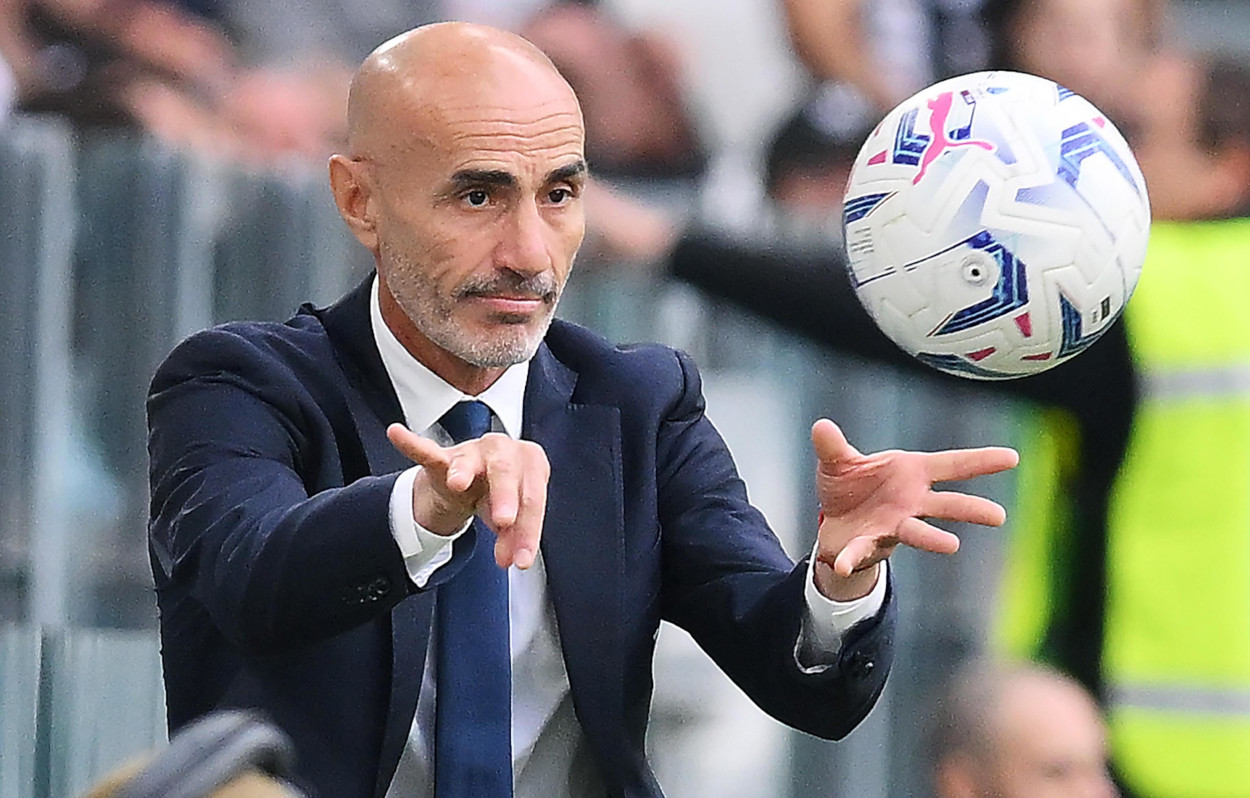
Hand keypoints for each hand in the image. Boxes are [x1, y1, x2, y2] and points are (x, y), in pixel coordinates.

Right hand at [387, 424, 549, 568]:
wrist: (470, 480)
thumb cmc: (496, 493)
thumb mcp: (508, 518)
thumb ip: (512, 538)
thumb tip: (512, 559)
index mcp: (530, 464)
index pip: (532, 496)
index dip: (529, 529)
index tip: (521, 558)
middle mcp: (503, 451)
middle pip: (507, 471)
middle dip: (506, 496)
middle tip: (505, 521)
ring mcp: (471, 453)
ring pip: (470, 460)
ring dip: (464, 472)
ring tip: (458, 483)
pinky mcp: (442, 457)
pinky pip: (426, 451)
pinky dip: (411, 444)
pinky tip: (397, 434)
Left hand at [810, 419, 1018, 600]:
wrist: (833, 518)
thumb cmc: (851, 484)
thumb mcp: (839, 461)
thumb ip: (832, 446)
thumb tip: (821, 426)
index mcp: (911, 472)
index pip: (952, 465)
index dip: (981, 461)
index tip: (1012, 457)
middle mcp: (911, 501)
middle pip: (947, 504)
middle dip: (971, 509)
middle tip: (998, 515)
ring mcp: (895, 525)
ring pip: (919, 532)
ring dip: (933, 539)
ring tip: (952, 546)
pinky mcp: (870, 544)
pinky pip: (861, 551)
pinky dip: (851, 558)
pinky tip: (842, 564)